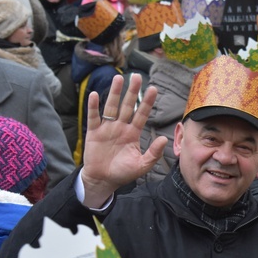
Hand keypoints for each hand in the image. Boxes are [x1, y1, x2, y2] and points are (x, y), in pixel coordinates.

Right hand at [81, 74, 166, 207]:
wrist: (103, 180)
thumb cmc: (123, 173)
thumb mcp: (142, 165)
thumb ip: (153, 153)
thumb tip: (164, 139)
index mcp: (133, 133)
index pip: (142, 114)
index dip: (147, 102)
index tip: (153, 89)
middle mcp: (121, 127)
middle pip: (127, 106)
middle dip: (132, 92)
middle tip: (137, 77)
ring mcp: (107, 128)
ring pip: (111, 107)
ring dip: (114, 93)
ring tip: (119, 78)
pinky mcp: (93, 132)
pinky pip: (93, 117)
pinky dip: (93, 106)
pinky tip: (95, 95)